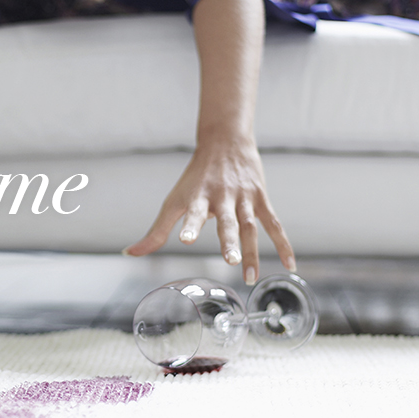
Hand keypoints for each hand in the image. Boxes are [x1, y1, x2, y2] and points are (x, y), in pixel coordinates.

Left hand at [123, 135, 295, 284]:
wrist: (225, 142)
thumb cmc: (195, 178)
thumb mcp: (173, 201)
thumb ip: (155, 232)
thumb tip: (129, 253)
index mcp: (198, 198)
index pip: (193, 212)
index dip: (190, 225)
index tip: (186, 239)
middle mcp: (222, 198)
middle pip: (227, 222)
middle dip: (228, 241)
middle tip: (230, 260)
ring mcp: (244, 198)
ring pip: (250, 226)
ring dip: (251, 250)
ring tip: (248, 275)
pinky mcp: (261, 199)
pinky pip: (274, 225)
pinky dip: (284, 245)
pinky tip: (289, 266)